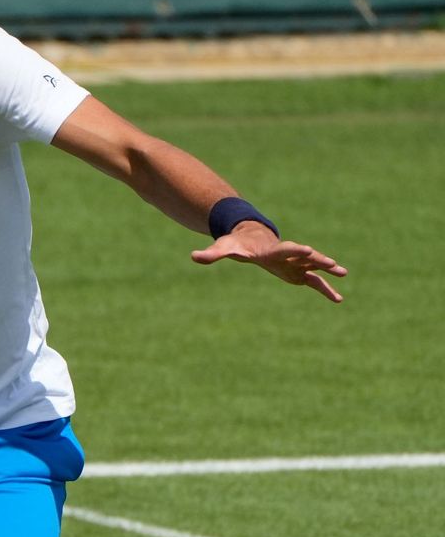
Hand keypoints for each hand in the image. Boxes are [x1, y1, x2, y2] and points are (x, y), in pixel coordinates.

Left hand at [191, 221, 347, 302]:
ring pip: (313, 267)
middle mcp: (286, 255)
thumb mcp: (224, 248)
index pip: (284, 250)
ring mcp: (294, 263)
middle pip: (304, 256)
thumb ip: (212, 254)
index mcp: (270, 250)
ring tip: (343, 272)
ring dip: (327, 270)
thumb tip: (193, 256)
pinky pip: (314, 282)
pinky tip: (338, 299)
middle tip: (331, 262)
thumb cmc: (236, 244)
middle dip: (316, 258)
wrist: (250, 237)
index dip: (294, 250)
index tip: (306, 249)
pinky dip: (325, 289)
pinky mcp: (297, 272)